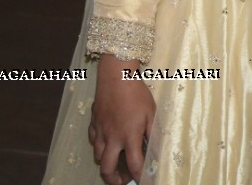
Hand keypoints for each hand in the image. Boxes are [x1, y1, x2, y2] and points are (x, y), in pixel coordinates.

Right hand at [88, 55, 153, 183]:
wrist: (116, 77)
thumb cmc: (137, 94)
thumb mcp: (151, 113)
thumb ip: (154, 132)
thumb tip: (158, 148)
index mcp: (129, 136)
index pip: (134, 164)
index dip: (139, 175)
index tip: (143, 179)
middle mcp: (112, 138)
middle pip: (107, 168)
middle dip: (114, 179)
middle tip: (122, 180)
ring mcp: (100, 132)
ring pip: (98, 157)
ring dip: (106, 164)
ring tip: (116, 163)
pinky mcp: (93, 124)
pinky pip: (93, 142)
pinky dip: (99, 147)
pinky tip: (106, 143)